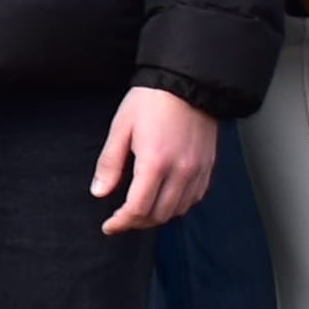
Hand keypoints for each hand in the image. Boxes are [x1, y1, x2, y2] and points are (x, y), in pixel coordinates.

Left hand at [94, 84, 220, 233]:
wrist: (187, 83)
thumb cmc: (152, 101)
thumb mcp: (121, 128)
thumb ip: (110, 164)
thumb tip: (100, 192)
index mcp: (155, 162)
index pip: (138, 208)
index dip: (121, 222)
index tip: (109, 226)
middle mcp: (180, 170)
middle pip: (159, 214)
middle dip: (137, 222)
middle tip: (121, 220)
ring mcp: (197, 170)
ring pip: (178, 210)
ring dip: (157, 216)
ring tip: (140, 211)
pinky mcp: (208, 166)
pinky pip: (194, 198)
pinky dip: (178, 206)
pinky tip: (165, 200)